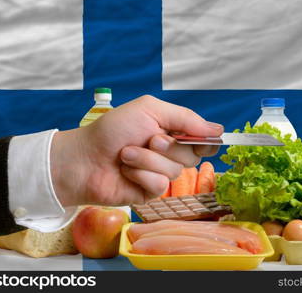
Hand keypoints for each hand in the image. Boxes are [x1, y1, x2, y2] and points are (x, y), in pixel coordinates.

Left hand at [50, 95, 222, 205]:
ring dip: (148, 160)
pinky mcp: (150, 192)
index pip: (202, 139)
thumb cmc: (112, 130)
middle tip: (148, 139)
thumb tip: (217, 129)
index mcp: (171, 131)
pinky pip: (160, 186)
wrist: (84, 158)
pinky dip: (141, 175)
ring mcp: (159, 173)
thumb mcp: (150, 110)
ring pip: (175, 171)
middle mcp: (169, 153)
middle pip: (193, 156)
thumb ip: (185, 118)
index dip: (205, 140)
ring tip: (126, 155)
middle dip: (169, 147)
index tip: (202, 139)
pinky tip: (126, 172)